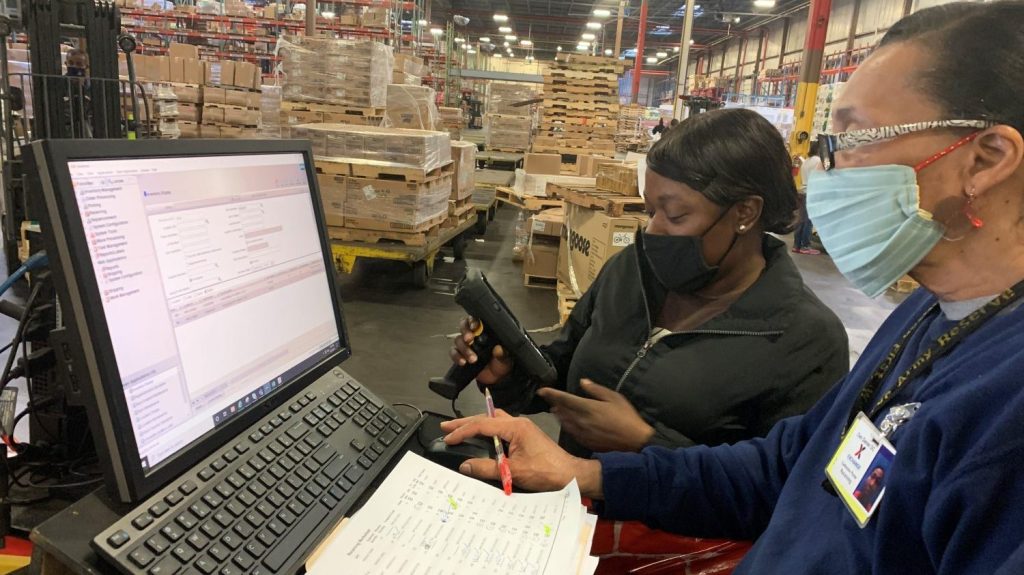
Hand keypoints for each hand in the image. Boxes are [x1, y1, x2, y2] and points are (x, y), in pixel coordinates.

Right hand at [440, 409, 603, 497]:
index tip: (448, 437)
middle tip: (447, 427)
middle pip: (486, 418)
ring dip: (477, 424)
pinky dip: (488, 431)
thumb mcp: (513, 472)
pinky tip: (482, 438)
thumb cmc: (547, 471)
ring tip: (460, 429)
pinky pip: (502, 428)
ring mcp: (523, 429)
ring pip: (494, 421)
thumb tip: (465, 466)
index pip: (482, 424)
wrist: (570, 474)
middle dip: (465, 422)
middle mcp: (519, 423)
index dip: (462, 430)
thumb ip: (487, 468)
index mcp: (515, 427)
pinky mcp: (525, 436)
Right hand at [449, 317, 514, 385]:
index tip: (475, 327)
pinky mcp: (461, 355)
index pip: (477, 320)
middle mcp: (475, 336)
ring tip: (473, 358)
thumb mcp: (507, 358)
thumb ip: (504, 354)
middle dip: (465, 331)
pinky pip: (454, 352)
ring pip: (459, 340)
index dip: (473, 321)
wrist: (496, 378)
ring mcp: (467, 345)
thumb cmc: (501, 363)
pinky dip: (457, 356)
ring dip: (464, 348)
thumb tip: (499, 349)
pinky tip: (463, 361)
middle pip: (464, 326)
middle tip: (469, 339)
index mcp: (486, 331)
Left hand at [538, 379, 654, 452]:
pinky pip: (571, 432)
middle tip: (548, 398)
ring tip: (556, 410)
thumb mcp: (614, 398)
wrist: (634, 442)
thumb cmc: (626, 417)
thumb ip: (596, 390)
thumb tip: (582, 382)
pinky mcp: (585, 442)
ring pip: (564, 422)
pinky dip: (566, 425)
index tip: (541, 390)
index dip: (551, 393)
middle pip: (561, 411)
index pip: (563, 399)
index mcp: (587, 407)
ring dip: (559, 415)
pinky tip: (567, 423)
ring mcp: (582, 433)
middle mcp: (581, 421)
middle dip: (553, 403)